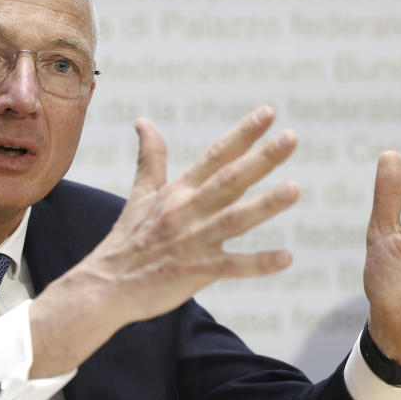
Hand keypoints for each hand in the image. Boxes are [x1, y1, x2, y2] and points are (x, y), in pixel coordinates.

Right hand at [30, 106, 297, 376]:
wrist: (106, 286)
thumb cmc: (128, 239)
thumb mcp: (140, 194)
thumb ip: (151, 157)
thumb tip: (143, 121)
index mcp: (178, 192)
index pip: (215, 155)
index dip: (242, 134)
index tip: (268, 113)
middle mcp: (186, 211)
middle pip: (229, 180)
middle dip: (260, 159)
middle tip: (291, 138)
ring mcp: (192, 242)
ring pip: (233, 220)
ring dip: (264, 205)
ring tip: (294, 189)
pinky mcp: (195, 272)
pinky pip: (231, 266)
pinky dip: (257, 263)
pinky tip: (286, 258)